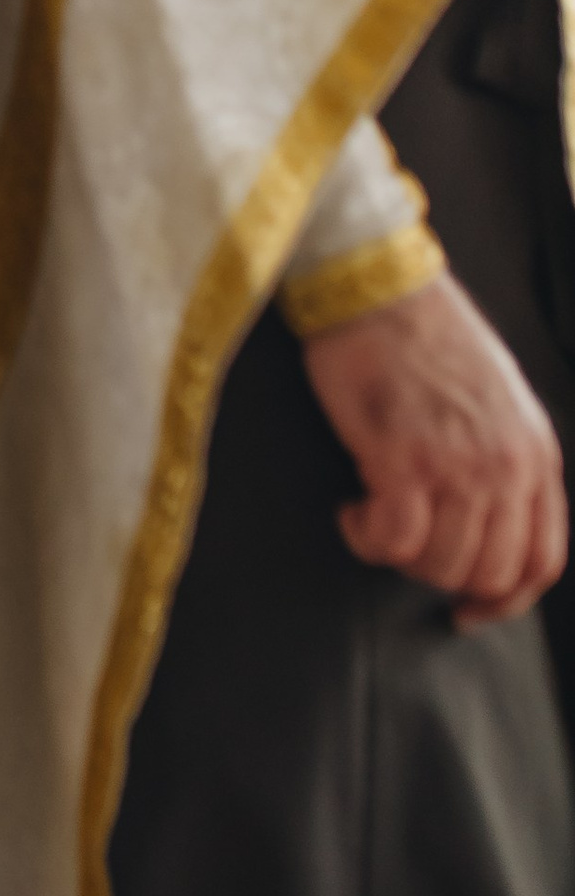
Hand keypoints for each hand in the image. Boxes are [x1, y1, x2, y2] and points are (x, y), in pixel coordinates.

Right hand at [303, 271, 566, 626]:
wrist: (376, 285)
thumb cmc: (426, 334)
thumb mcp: (500, 399)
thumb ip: (507, 459)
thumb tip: (486, 521)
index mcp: (535, 452)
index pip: (542, 560)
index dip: (504, 601)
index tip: (467, 610)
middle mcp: (505, 466)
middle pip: (487, 571)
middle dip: (440, 575)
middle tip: (403, 545)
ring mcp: (456, 464)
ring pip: (438, 563)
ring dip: (398, 555)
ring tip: (373, 518)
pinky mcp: (401, 458)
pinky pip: (390, 540)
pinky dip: (366, 539)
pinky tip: (353, 513)